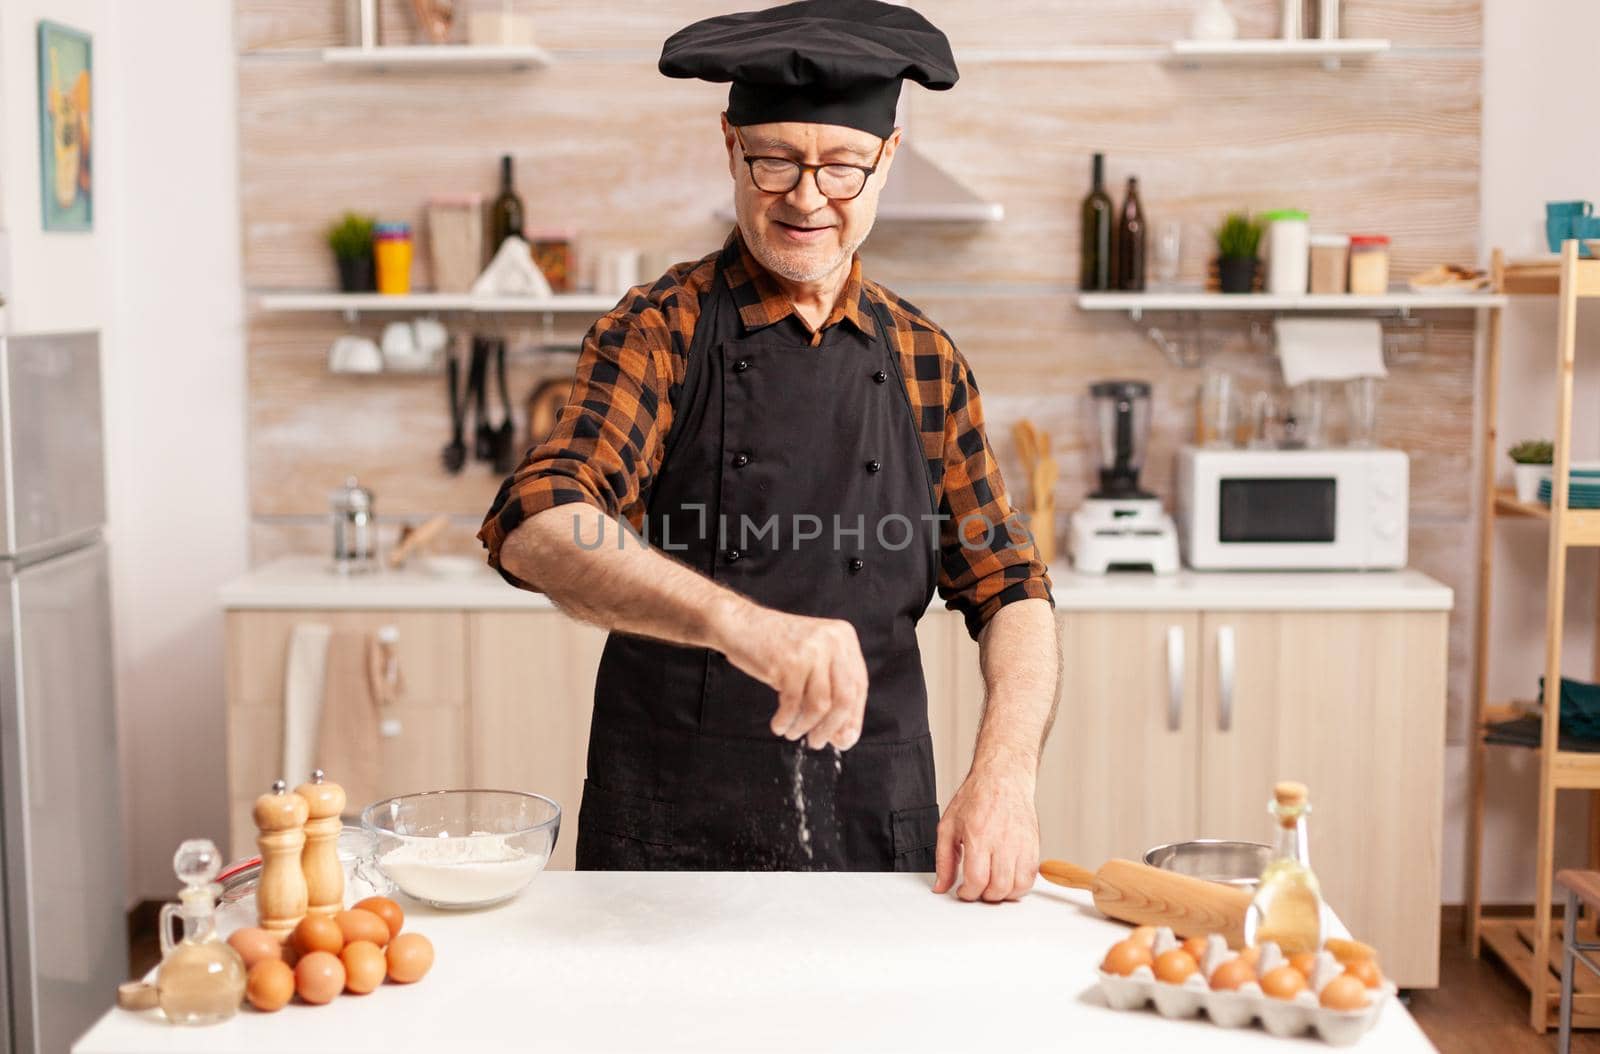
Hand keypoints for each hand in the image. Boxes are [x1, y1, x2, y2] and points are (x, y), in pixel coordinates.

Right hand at [718, 603, 868, 749]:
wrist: (740, 624)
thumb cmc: (776, 646)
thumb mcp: (812, 659)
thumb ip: (830, 690)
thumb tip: (844, 737)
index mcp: (844, 638)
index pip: (859, 687)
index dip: (853, 718)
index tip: (844, 740)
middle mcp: (833, 640)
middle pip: (845, 698)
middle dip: (832, 728)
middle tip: (817, 742)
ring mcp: (812, 650)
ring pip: (820, 705)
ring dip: (806, 726)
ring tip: (793, 732)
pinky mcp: (790, 661)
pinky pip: (794, 704)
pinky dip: (786, 720)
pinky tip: (780, 725)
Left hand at [932, 752, 1039, 901]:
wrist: (1003, 778)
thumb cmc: (976, 798)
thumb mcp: (948, 826)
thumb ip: (943, 859)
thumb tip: (941, 886)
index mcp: (978, 835)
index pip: (977, 879)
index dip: (968, 893)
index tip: (964, 891)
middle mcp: (1002, 841)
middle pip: (998, 887)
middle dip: (984, 896)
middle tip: (977, 890)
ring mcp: (1021, 843)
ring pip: (1017, 886)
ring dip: (1003, 895)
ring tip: (992, 886)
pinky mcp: (1034, 844)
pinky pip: (1031, 877)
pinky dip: (1020, 886)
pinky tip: (1008, 880)